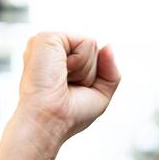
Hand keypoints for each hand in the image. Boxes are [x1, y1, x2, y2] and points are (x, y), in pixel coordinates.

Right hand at [16, 32, 121, 146]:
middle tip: (67, 87)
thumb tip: (108, 46)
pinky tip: (61, 72)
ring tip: (62, 80)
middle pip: (94, 50)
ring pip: (92, 44)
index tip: (72, 92)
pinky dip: (81, 61)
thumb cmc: (68, 115)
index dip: (92, 78)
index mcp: (59, 62)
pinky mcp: (48, 37)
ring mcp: (48, 43)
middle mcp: (52, 51)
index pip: (93, 58)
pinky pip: (87, 42)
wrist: (48, 121)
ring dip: (85, 70)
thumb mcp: (100, 95)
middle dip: (90, 73)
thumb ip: (110, 71)